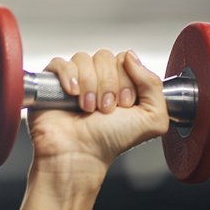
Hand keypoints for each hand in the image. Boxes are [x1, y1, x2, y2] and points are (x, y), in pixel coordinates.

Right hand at [27, 48, 167, 174]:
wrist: (80, 153)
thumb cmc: (111, 140)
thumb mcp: (153, 118)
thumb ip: (155, 86)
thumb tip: (132, 57)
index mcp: (124, 84)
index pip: (126, 60)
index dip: (127, 80)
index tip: (125, 103)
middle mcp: (100, 80)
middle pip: (106, 57)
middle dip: (109, 85)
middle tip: (106, 109)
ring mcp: (77, 78)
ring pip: (84, 59)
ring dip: (90, 85)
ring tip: (89, 109)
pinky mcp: (53, 80)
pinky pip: (61, 63)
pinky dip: (69, 77)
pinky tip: (73, 95)